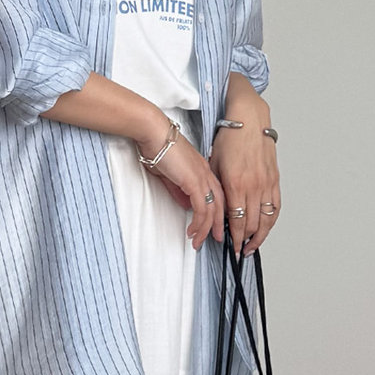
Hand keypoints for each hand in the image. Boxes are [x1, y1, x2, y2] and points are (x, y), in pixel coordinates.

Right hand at [140, 122, 224, 249]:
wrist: (154, 133)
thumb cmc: (158, 146)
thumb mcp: (170, 174)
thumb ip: (179, 190)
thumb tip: (185, 204)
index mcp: (203, 169)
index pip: (217, 195)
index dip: (217, 212)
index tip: (214, 225)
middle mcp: (206, 174)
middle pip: (220, 204)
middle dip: (218, 224)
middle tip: (215, 239)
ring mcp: (202, 178)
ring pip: (212, 210)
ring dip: (205, 229)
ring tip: (198, 241)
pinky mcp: (194, 182)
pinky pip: (202, 209)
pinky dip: (198, 223)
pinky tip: (193, 231)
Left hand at [210, 122, 279, 254]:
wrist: (248, 121)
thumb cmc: (230, 139)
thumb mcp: (214, 166)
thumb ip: (218, 190)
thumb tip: (217, 211)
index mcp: (236, 184)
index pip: (237, 221)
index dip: (235, 238)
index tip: (232, 247)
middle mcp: (254, 186)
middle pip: (252, 224)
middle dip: (245, 241)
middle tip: (240, 250)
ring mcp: (267, 184)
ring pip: (267, 219)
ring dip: (260, 236)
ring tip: (253, 245)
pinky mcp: (275, 180)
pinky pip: (276, 207)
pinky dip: (271, 221)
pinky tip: (266, 227)